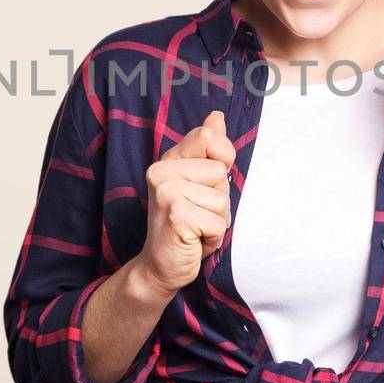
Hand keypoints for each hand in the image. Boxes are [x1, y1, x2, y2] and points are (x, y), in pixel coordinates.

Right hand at [138, 110, 235, 297]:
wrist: (161, 266)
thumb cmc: (187, 226)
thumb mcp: (200, 183)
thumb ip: (209, 150)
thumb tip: (217, 116)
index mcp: (169, 160)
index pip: (210, 136)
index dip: (222, 160)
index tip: (208, 183)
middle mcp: (161, 171)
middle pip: (220, 171)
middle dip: (220, 198)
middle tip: (198, 213)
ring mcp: (166, 192)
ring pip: (222, 199)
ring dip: (217, 221)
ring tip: (196, 228)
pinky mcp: (175, 215)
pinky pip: (217, 222)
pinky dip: (213, 238)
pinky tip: (194, 241)